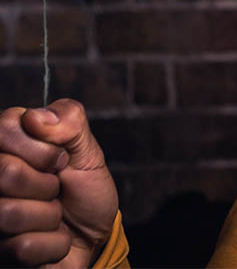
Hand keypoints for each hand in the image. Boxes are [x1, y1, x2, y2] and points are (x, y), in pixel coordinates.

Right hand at [0, 100, 118, 267]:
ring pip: (9, 213)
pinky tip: (51, 237)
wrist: (94, 236)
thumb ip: (69, 121)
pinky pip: (23, 247)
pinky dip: (52, 243)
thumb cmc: (86, 189)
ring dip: (49, 215)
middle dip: (47, 183)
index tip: (60, 159)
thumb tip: (34, 117)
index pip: (4, 129)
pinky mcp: (0, 252)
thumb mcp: (88, 149)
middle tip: (57, 187)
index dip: (43, 147)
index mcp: (8, 147)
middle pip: (6, 172)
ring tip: (54, 213)